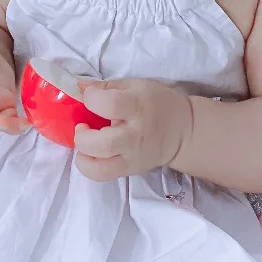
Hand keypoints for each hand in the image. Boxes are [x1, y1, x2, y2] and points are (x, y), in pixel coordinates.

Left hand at [72, 77, 192, 181]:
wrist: (181, 131)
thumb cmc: (156, 103)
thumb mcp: (135, 85)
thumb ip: (106, 86)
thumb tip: (80, 88)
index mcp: (138, 107)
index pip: (110, 105)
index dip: (92, 99)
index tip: (89, 96)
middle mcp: (135, 136)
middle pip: (102, 144)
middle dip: (83, 136)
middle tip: (82, 126)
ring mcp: (132, 158)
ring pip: (100, 169)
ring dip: (83, 156)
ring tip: (84, 144)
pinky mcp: (129, 171)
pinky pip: (103, 176)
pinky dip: (89, 166)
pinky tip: (91, 153)